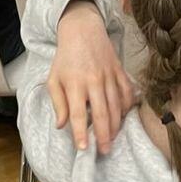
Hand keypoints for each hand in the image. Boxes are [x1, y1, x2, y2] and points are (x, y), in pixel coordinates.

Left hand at [49, 0, 135, 152]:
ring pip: (116, 106)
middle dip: (103, 135)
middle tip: (104, 150)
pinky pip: (127, 92)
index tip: (84, 148)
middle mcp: (94, 81)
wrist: (83, 30)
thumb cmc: (66, 57)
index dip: (80, 133)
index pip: (78, 114)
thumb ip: (58, 103)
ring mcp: (109, 76)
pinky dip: (126, 106)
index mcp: (75, 85)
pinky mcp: (120, 71)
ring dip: (115, 125)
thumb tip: (62, 125)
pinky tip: (123, 117)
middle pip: (101, 113)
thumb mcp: (53, 80)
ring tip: (112, 139)